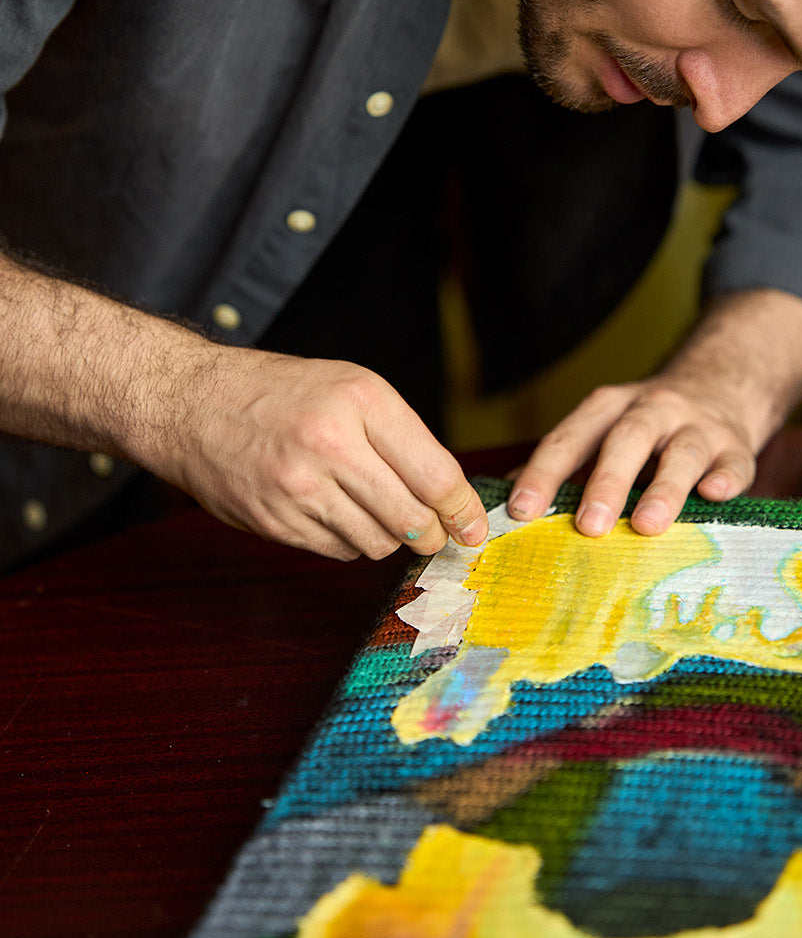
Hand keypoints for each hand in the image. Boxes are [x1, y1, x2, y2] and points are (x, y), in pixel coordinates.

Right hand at [152, 350, 488, 561]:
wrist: (191, 404)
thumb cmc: (280, 392)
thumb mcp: (349, 386)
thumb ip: (400, 436)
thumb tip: (450, 499)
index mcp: (361, 400)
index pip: (436, 474)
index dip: (463, 510)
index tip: (475, 528)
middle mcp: (331, 443)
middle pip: (412, 519)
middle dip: (430, 535)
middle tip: (433, 534)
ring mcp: (300, 487)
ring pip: (377, 542)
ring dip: (386, 537)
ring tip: (369, 509)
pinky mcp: (276, 522)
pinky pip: (338, 551)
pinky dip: (347, 541)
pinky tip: (332, 512)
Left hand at [505, 289, 801, 536]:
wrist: (721, 384)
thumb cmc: (646, 426)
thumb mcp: (602, 430)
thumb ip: (565, 465)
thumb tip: (512, 507)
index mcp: (607, 409)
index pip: (570, 438)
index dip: (544, 473)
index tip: (521, 510)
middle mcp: (652, 411)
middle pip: (626, 440)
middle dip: (606, 482)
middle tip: (589, 526)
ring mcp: (697, 428)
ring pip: (681, 453)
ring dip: (664, 488)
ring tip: (648, 525)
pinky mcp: (736, 448)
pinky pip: (734, 463)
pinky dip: (725, 478)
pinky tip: (714, 495)